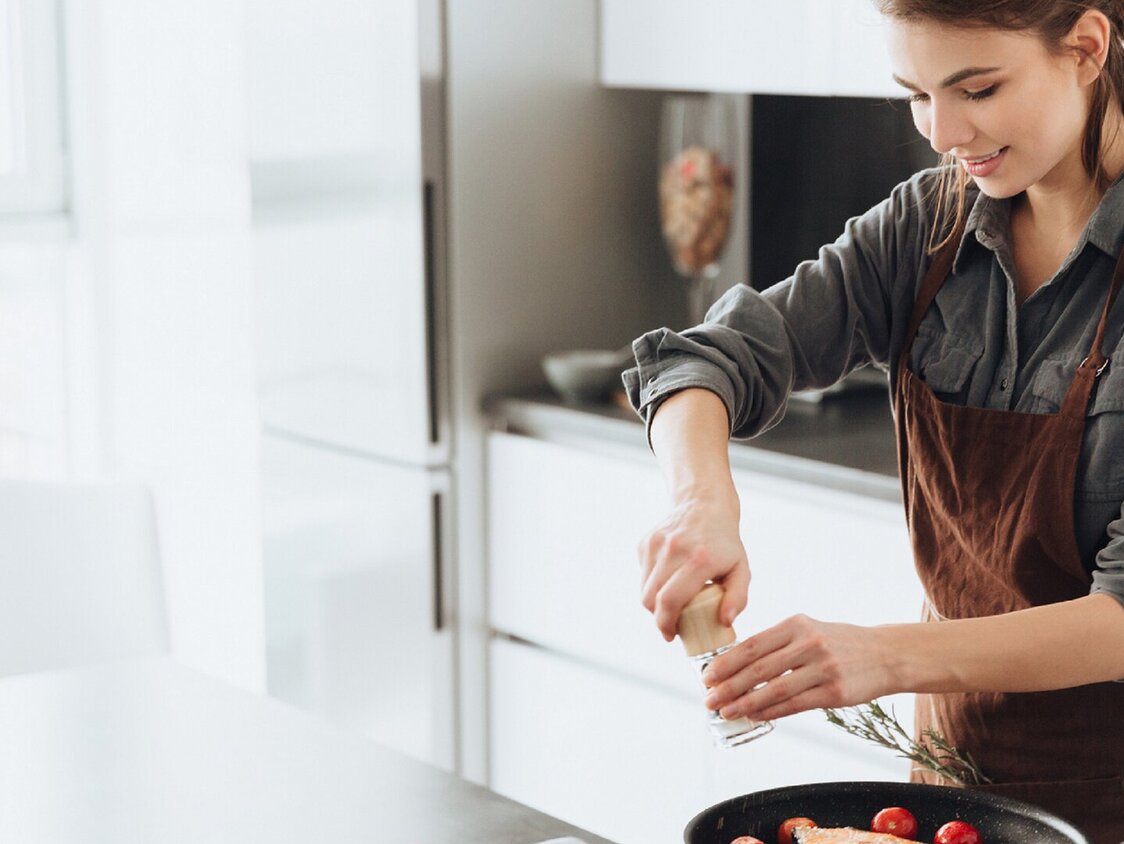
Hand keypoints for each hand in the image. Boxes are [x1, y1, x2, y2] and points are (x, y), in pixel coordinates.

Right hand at [638, 491, 748, 640]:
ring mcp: (656, 544)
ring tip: (671, 605)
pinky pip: (644, 574)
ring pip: (644, 588)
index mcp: (699, 559)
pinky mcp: (646, 542)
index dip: (666, 624)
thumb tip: (725, 622)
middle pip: (651, 598)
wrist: (704, 504)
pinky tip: (668, 580)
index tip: (672, 636)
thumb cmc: (725, 543)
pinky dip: (653, 584)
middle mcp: (674, 549)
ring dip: (654, 603)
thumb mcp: (741, 569)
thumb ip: (737, 597)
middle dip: (658, 619)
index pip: (670, 600)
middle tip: (671, 626)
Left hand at [700, 614, 901, 720]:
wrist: (885, 654)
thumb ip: (777, 643)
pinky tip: (753, 716)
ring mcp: (823, 668)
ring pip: (774, 689)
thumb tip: (736, 664)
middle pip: (759, 668)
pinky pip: (794, 705)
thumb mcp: (808, 629)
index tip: (706, 676)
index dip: (726, 662)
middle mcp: (808, 643)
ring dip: (745, 703)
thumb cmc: (838, 643)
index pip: (752, 644)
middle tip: (708, 698)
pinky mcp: (834, 693)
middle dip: (728, 685)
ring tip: (725, 712)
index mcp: (796, 624)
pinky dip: (770, 712)